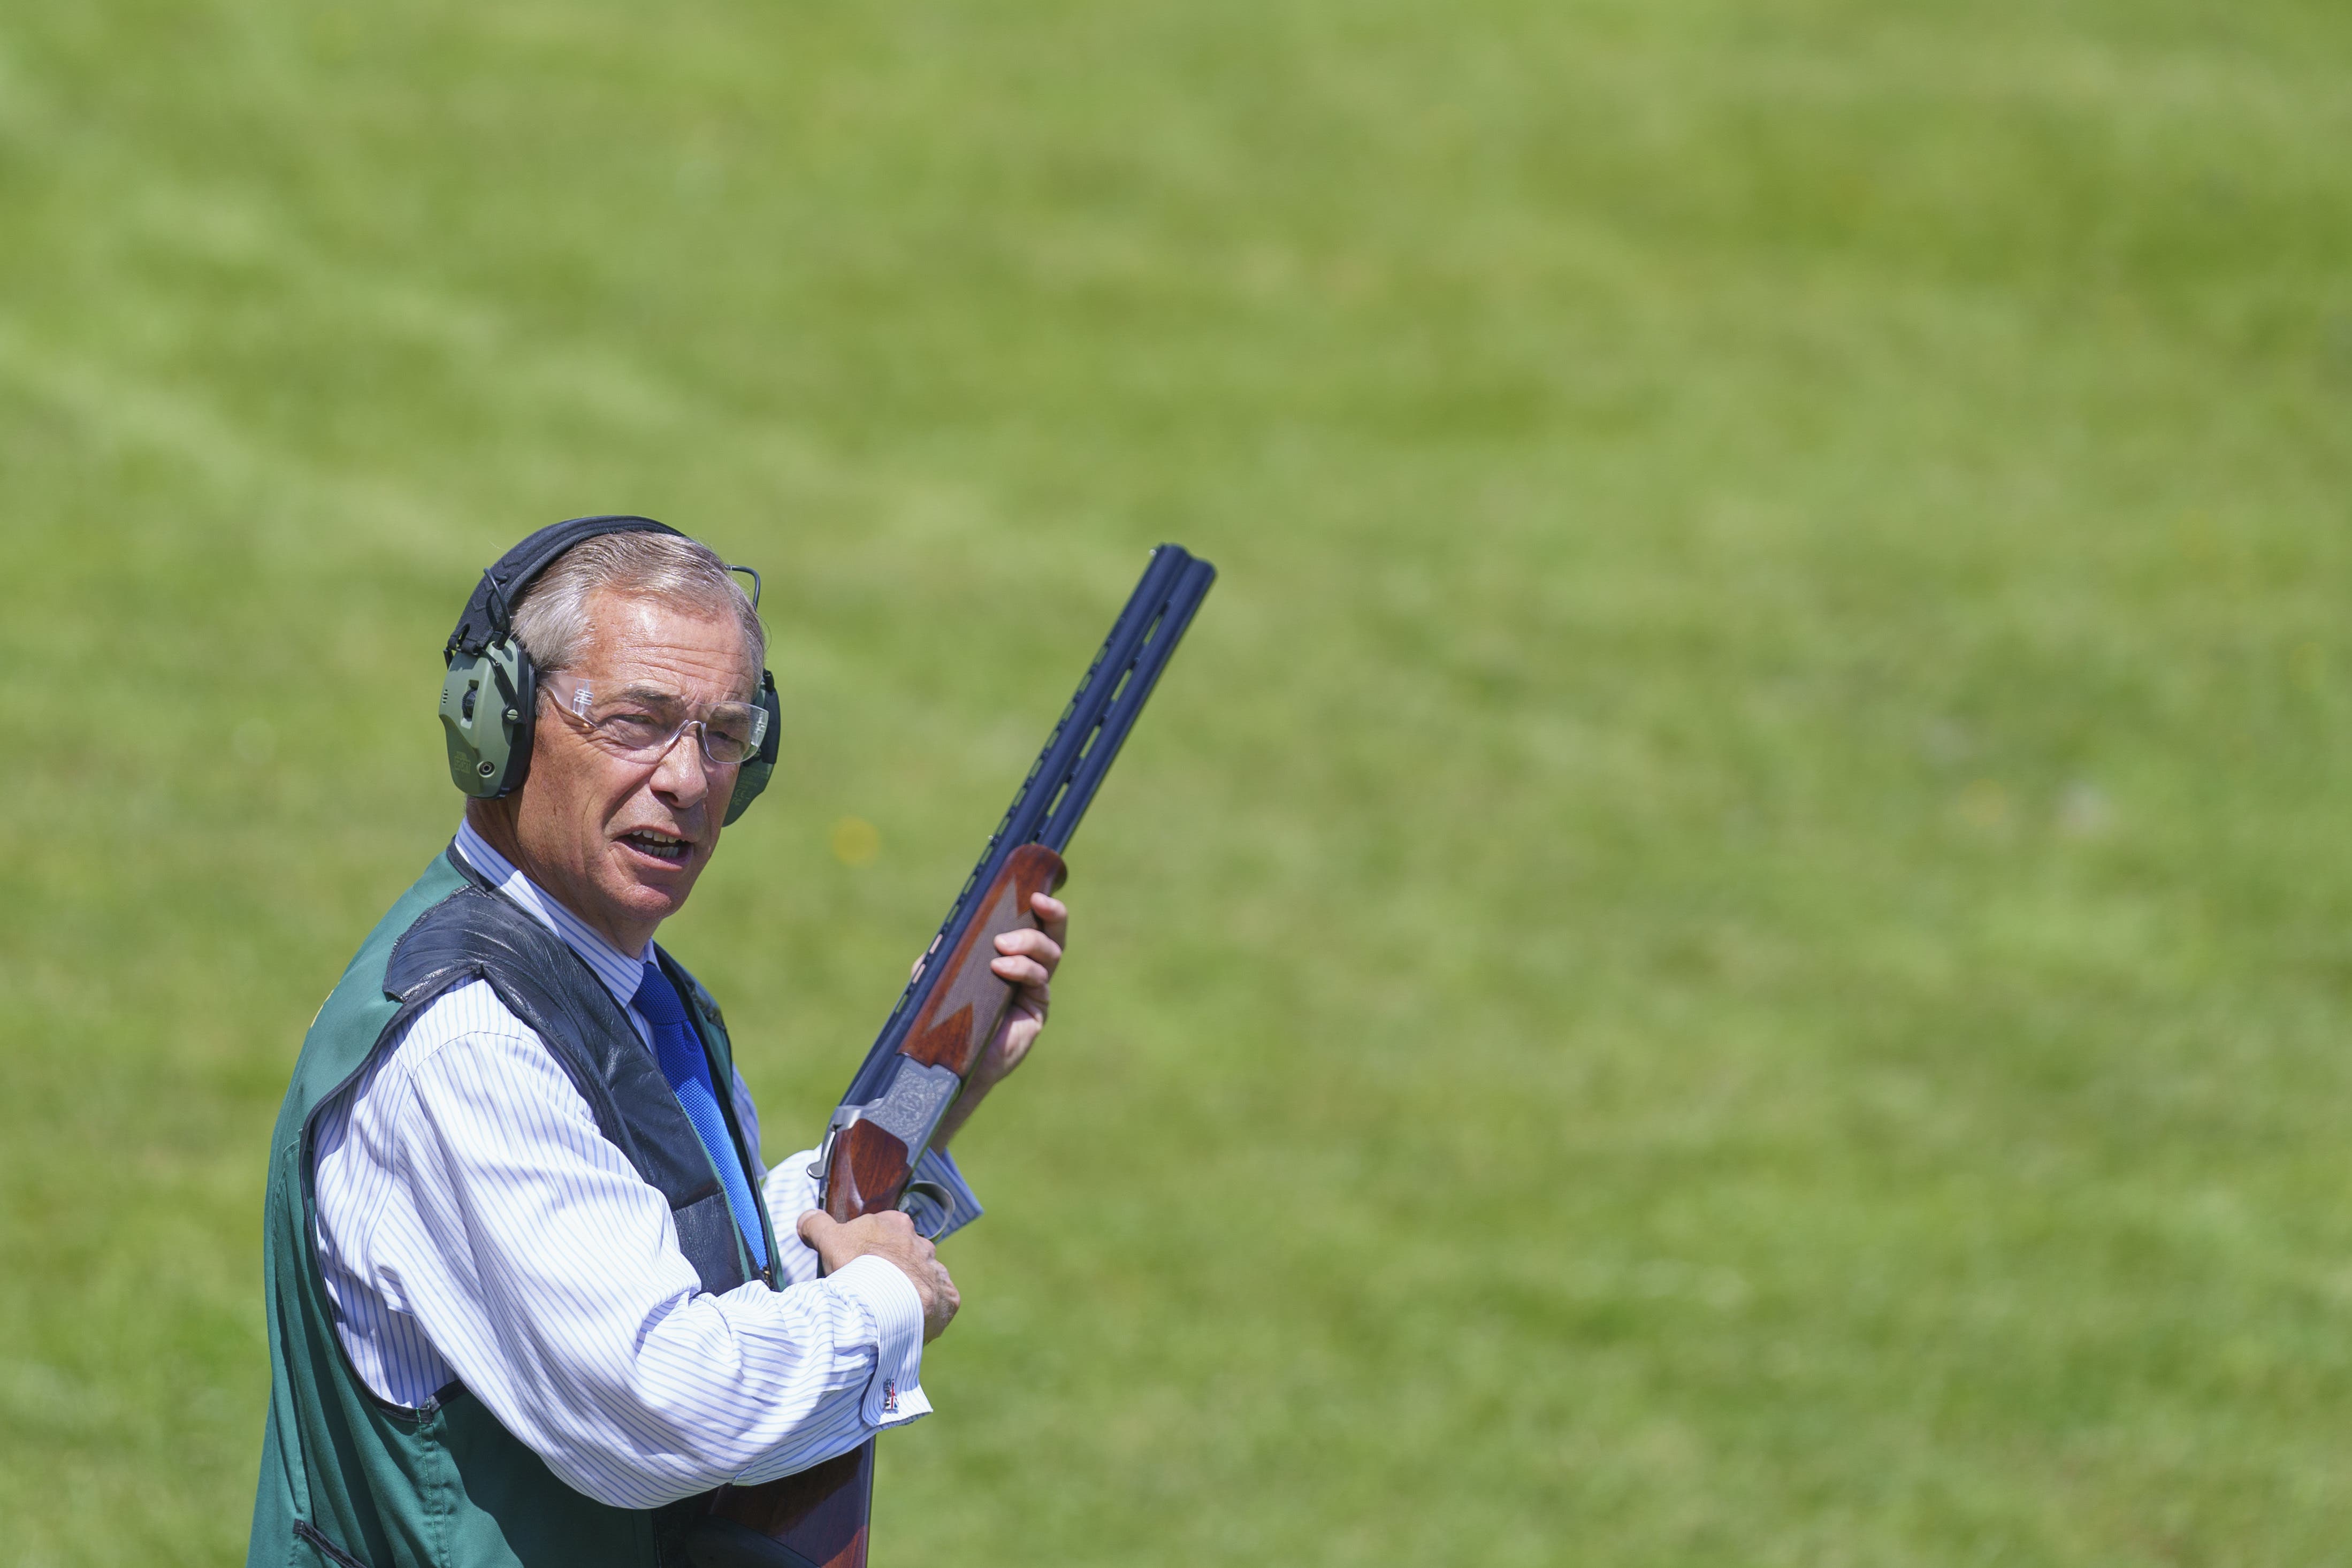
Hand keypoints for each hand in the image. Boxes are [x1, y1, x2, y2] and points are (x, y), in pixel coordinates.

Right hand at [796, 1209, 960, 1342]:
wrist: (888, 1304)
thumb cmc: (859, 1268)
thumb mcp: (830, 1241)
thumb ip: (818, 1225)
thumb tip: (807, 1217)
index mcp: (896, 1224)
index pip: (884, 1230)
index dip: (869, 1248)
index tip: (858, 1264)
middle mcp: (922, 1244)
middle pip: (905, 1255)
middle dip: (892, 1269)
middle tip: (873, 1289)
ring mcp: (936, 1270)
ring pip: (923, 1277)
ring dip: (910, 1289)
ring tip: (891, 1308)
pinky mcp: (947, 1297)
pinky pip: (940, 1300)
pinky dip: (928, 1309)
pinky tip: (913, 1320)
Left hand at [931, 890, 1066, 1149]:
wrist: (946, 1062)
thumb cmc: (941, 1019)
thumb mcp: (937, 977)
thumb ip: (946, 952)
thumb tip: (952, 930)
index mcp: (1009, 957)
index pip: (1033, 926)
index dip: (1042, 907)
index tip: (1035, 891)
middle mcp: (1027, 971)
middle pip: (1053, 937)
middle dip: (1052, 916)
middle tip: (1036, 903)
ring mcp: (1034, 992)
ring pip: (1049, 957)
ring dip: (1030, 943)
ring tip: (1004, 946)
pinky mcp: (1036, 1013)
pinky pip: (1040, 984)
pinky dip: (1023, 970)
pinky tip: (1002, 968)